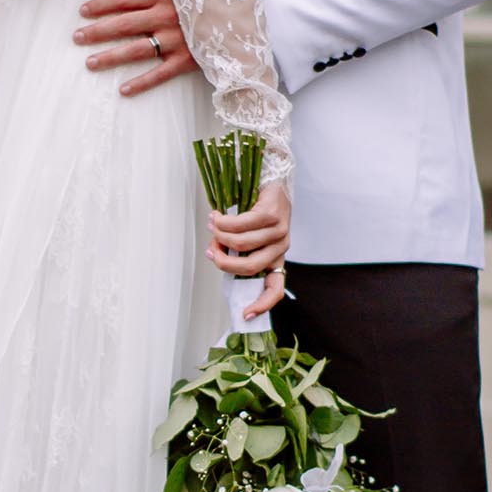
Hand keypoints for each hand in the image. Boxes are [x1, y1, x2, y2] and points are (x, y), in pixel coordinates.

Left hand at [73, 0, 197, 95]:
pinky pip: (160, 73)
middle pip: (124, 24)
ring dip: (111, 57)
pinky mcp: (187, 60)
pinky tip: (123, 90)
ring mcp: (176, 40)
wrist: (245, 15)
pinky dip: (142, 83)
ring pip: (137, 50)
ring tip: (90, 62)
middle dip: (98, 31)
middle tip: (77, 37)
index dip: (102, 4)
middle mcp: (166, 17)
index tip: (83, 11)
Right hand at [208, 181, 290, 320]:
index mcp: (276, 257)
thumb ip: (237, 250)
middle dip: (224, 261)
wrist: (272, 177)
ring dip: (219, 235)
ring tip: (212, 225)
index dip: (262, 304)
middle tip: (211, 250)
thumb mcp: (250, 235)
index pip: (276, 288)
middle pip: (249, 268)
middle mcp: (281, 247)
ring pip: (240, 244)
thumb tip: (215, 254)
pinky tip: (216, 216)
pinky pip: (239, 225)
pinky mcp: (272, 214)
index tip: (245, 314)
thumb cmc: (257, 208)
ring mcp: (279, 231)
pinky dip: (222, 222)